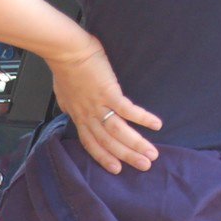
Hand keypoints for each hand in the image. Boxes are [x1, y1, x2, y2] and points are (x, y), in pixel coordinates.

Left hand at [48, 36, 162, 174]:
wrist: (66, 52)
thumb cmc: (65, 68)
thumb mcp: (64, 94)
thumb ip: (71, 105)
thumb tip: (72, 109)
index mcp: (78, 116)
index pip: (91, 143)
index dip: (103, 157)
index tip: (116, 169)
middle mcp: (88, 116)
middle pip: (108, 143)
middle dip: (127, 156)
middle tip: (144, 166)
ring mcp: (98, 106)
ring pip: (118, 132)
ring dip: (136, 145)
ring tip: (152, 154)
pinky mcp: (109, 93)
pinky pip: (128, 111)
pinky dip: (142, 119)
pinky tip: (156, 125)